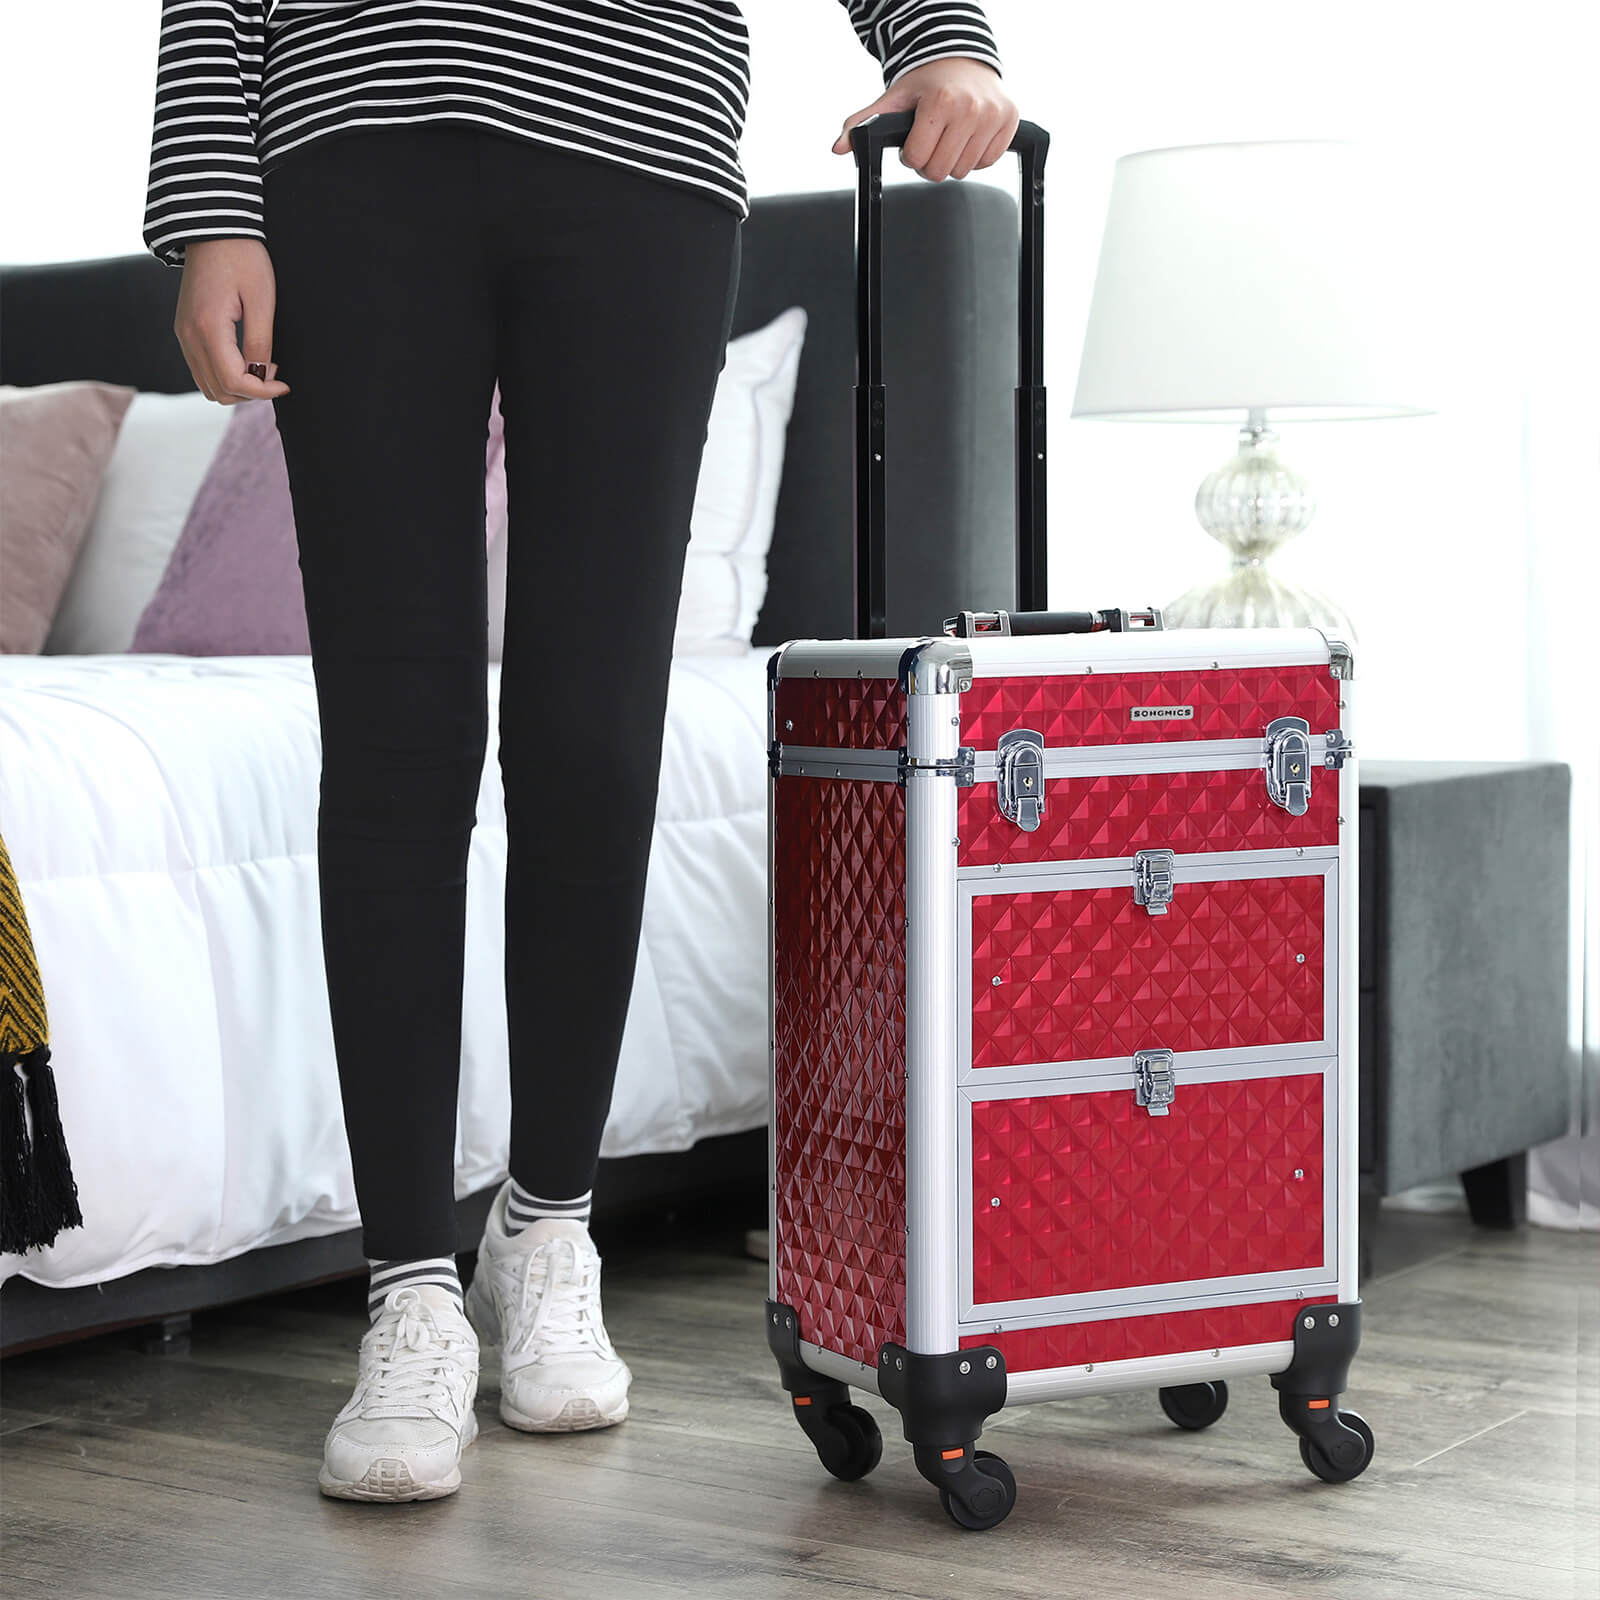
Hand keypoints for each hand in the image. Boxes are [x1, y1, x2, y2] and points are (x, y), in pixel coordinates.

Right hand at [174, 238, 290, 404]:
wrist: (213, 230)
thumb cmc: (243, 258)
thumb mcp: (262, 301)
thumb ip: (261, 342)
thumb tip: (263, 375)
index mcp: (207, 328)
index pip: (233, 381)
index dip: (262, 392)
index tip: (285, 384)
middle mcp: (188, 336)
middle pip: (219, 390)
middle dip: (250, 392)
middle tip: (275, 373)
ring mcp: (183, 334)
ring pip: (208, 385)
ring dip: (237, 386)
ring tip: (262, 366)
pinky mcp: (185, 330)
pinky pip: (202, 369)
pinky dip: (224, 375)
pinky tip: (245, 360)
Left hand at [833, 59, 1018, 180]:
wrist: (962, 59)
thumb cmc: (927, 83)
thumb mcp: (893, 99)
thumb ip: (865, 122)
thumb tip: (839, 147)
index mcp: (941, 102)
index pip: (917, 160)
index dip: (910, 155)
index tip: (914, 139)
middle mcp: (970, 108)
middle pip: (940, 171)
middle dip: (930, 161)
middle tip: (930, 140)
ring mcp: (993, 115)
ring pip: (964, 171)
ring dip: (952, 160)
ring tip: (948, 136)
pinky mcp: (1010, 121)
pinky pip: (987, 163)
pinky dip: (975, 156)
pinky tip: (967, 136)